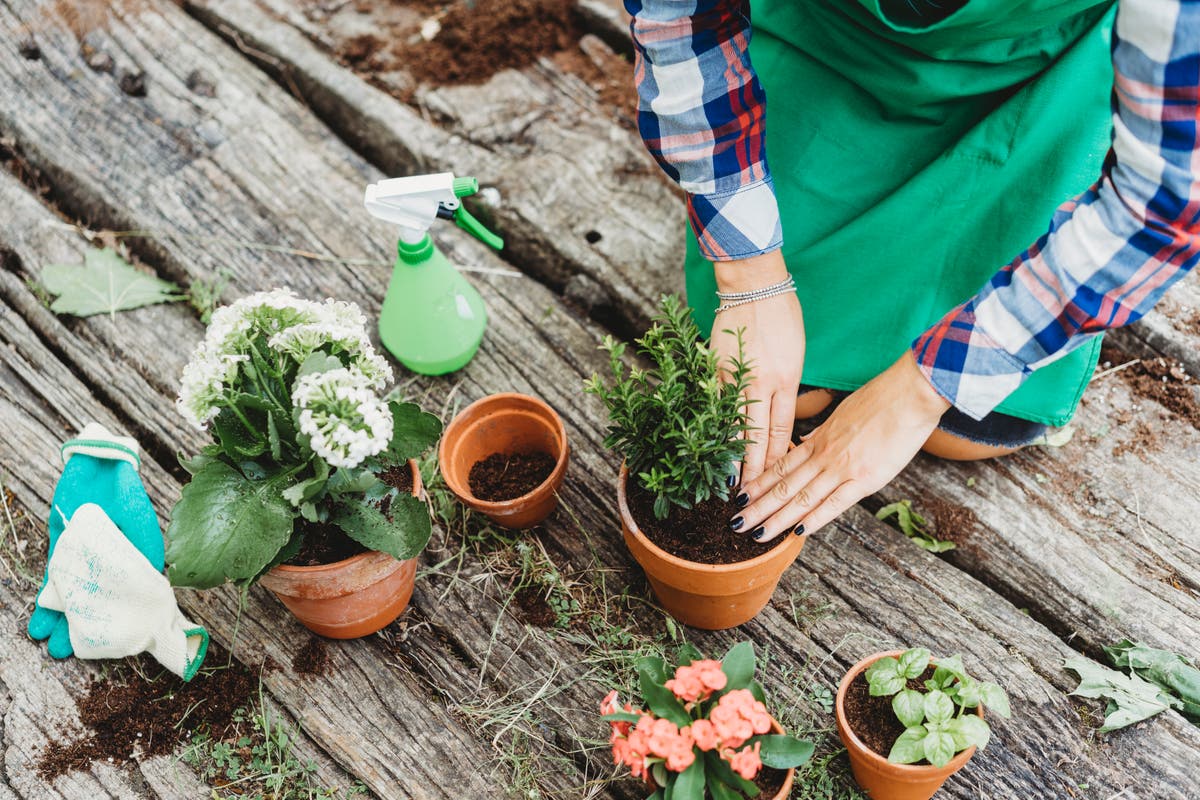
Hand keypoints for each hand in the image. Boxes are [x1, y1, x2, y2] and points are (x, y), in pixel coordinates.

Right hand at [711, 251, 804, 485]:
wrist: (754, 285)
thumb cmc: (782, 315)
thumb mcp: (796, 354)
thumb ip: (787, 386)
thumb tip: (781, 416)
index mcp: (786, 378)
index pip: (781, 428)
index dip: (777, 457)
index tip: (774, 480)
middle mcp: (760, 381)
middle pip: (756, 434)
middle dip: (753, 468)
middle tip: (748, 496)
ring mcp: (735, 375)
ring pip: (732, 423)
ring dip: (730, 455)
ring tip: (728, 482)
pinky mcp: (715, 366)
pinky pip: (715, 403)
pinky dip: (714, 426)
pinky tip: (710, 445)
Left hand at [731, 351, 950, 540]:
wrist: (910, 393)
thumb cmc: (883, 400)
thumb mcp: (843, 413)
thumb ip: (822, 433)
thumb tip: (804, 443)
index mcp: (820, 440)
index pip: (780, 466)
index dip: (758, 483)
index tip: (739, 496)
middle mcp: (825, 455)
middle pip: (782, 485)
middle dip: (757, 506)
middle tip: (734, 523)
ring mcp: (843, 467)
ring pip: (801, 497)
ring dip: (776, 518)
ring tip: (754, 533)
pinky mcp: (865, 478)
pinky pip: (834, 503)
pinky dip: (814, 519)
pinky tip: (796, 533)